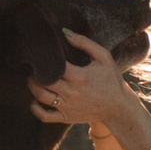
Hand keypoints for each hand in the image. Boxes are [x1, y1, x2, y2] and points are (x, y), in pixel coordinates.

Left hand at [30, 31, 150, 149]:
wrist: (118, 107)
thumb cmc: (110, 80)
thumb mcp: (103, 57)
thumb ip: (84, 43)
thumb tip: (64, 32)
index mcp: (79, 76)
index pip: (54, 65)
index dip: (44, 58)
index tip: (42, 54)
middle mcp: (71, 92)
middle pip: (43, 80)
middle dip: (35, 72)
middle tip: (34, 66)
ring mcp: (67, 106)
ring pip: (41, 97)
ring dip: (32, 87)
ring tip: (33, 79)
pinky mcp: (66, 117)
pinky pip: (45, 116)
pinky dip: (36, 109)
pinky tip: (35, 101)